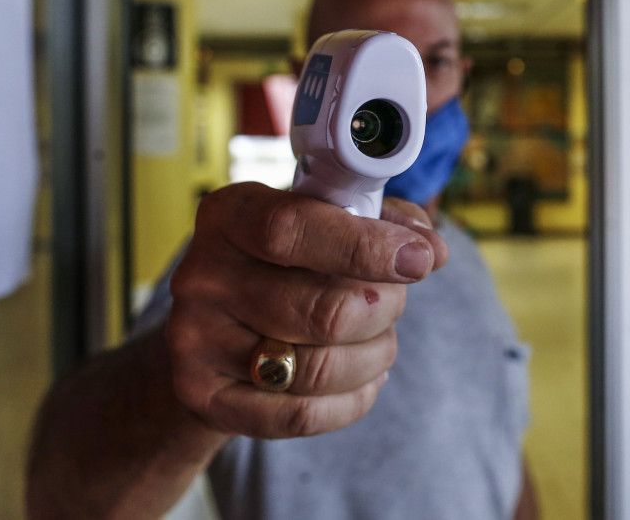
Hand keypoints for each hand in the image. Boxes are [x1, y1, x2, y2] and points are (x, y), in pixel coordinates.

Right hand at [165, 182, 446, 439]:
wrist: (215, 327)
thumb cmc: (286, 262)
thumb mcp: (327, 221)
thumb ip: (383, 221)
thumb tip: (432, 249)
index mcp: (230, 215)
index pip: (292, 229)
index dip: (366, 248)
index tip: (419, 259)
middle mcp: (202, 276)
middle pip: (321, 310)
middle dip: (384, 308)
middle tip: (395, 301)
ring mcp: (196, 340)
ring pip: (318, 368)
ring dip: (374, 354)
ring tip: (381, 339)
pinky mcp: (206, 396)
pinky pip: (300, 414)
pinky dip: (352, 399)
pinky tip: (366, 377)